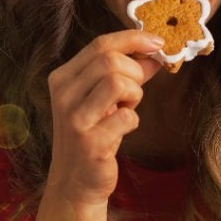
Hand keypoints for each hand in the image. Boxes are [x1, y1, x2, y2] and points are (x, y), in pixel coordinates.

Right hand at [43, 29, 164, 206]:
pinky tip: (121, 130)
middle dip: (135, 73)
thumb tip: (153, 53)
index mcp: (63, 78)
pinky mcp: (90, 142)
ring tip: (126, 109)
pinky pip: (127, 116)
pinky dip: (133, 121)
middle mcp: (63, 95)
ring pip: (118, 83)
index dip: (133, 39)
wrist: (76, 182)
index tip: (157, 42)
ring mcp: (74, 119)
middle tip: (134, 93)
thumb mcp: (104, 99)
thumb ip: (125, 74)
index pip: (100, 44)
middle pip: (111, 61)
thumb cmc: (94, 135)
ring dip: (134, 95)